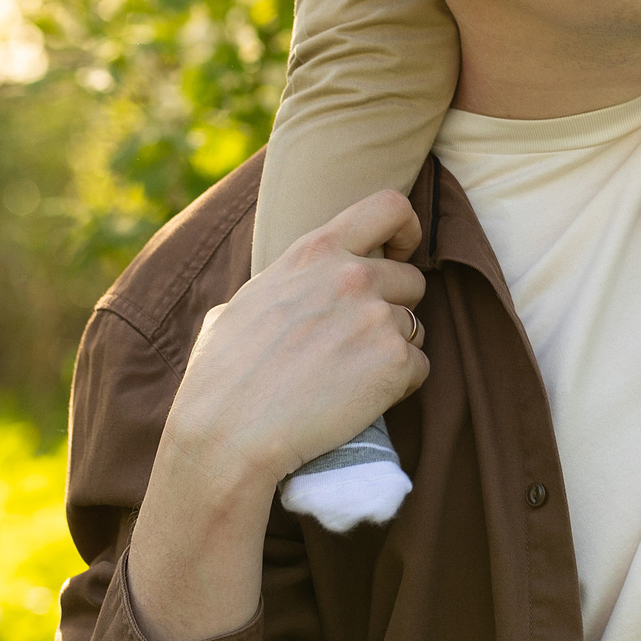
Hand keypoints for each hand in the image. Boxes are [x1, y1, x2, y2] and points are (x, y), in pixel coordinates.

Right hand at [127, 189, 430, 640]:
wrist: (227, 434)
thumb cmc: (220, 378)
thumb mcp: (238, 307)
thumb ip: (278, 287)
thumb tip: (280, 291)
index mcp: (314, 252)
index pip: (389, 207)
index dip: (406, 229)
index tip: (400, 251)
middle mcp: (352, 275)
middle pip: (411, 279)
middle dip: (395, 308)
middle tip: (361, 343)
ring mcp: (377, 317)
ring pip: (415, 328)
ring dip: (395, 350)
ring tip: (350, 379)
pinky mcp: (395, 362)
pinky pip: (420, 368)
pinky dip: (400, 386)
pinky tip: (361, 400)